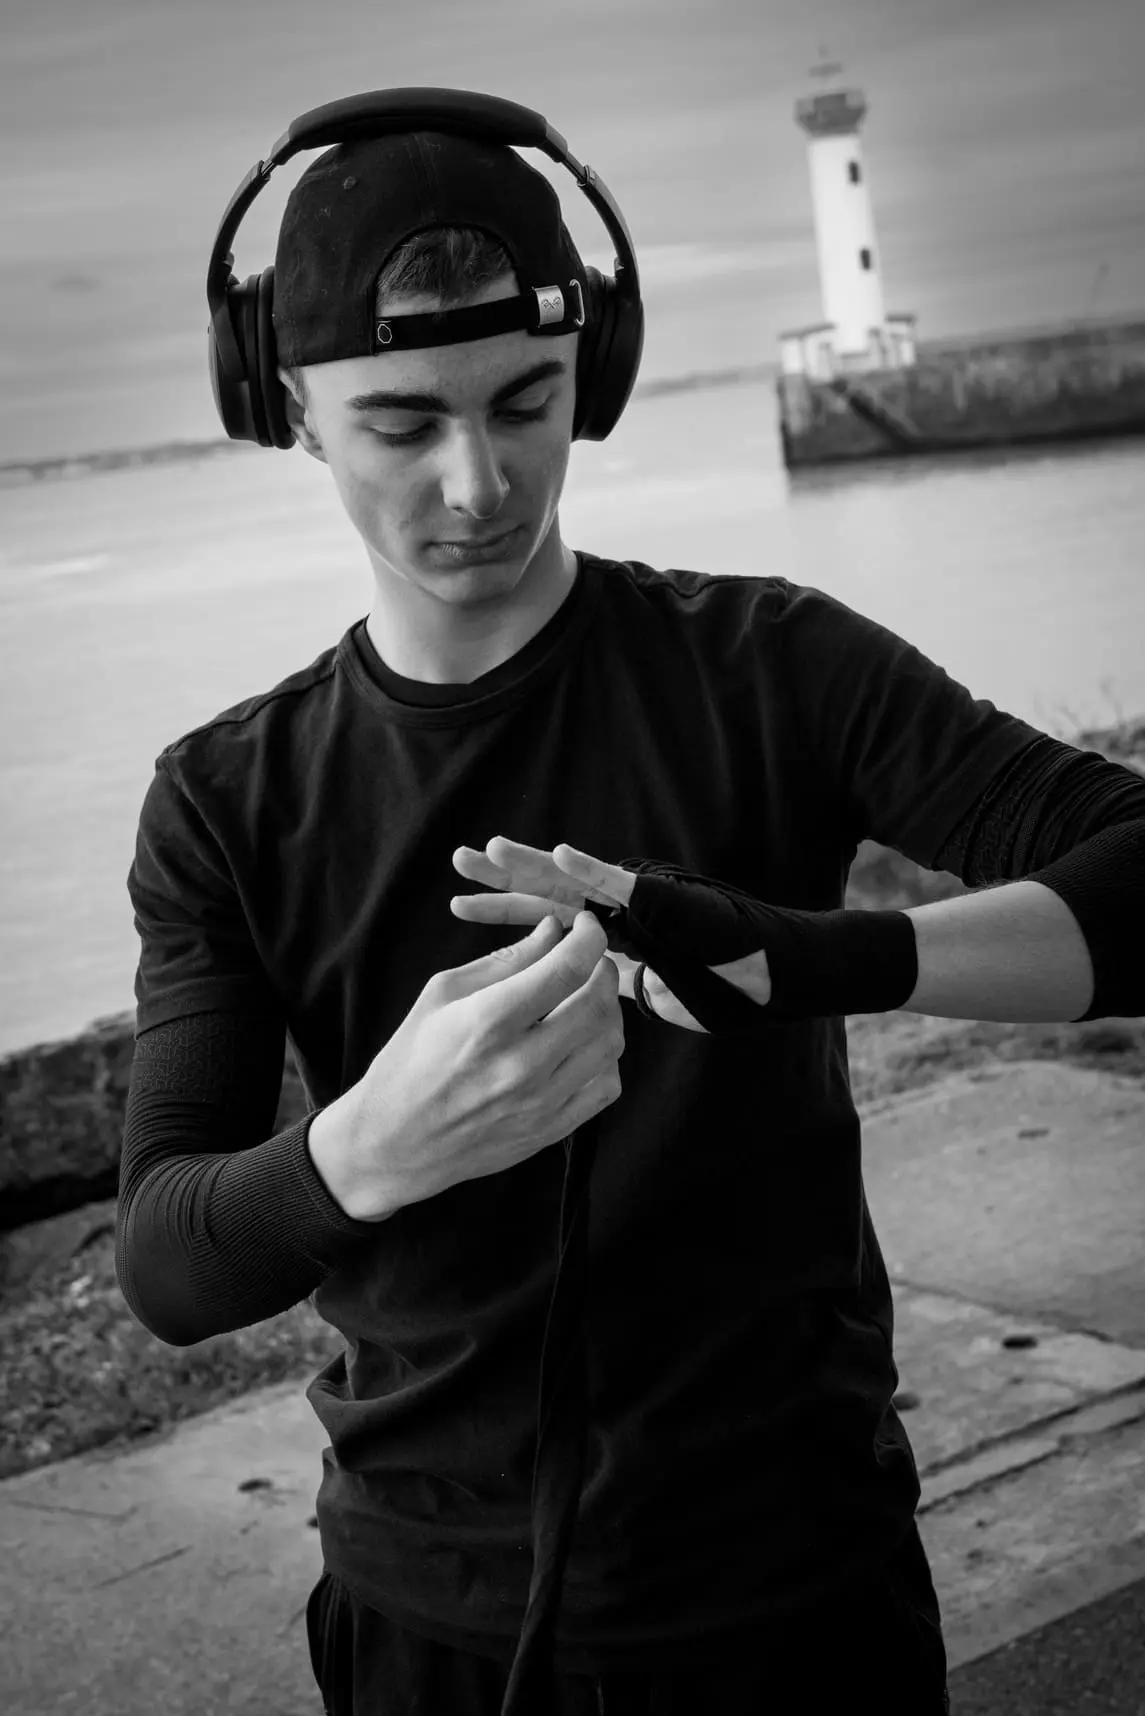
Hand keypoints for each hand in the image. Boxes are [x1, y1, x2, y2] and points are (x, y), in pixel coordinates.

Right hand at [320, 912, 624, 1219]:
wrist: (397, 1141)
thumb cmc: (412, 1060)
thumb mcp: (442, 994)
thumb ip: (504, 960)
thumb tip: (554, 931)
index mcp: (488, 1021)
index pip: (567, 968)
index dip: (589, 938)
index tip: (587, 926)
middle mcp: (522, 1063)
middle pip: (598, 1003)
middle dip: (603, 969)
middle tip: (590, 959)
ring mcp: (542, 1102)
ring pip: (612, 1043)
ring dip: (609, 1011)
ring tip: (586, 1000)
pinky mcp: (553, 1129)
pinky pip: (608, 1085)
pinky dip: (606, 1056)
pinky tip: (582, 1045)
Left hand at [450, 837, 718, 1031]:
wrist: (756, 981)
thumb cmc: (705, 984)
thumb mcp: (635, 989)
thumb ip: (603, 986)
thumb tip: (574, 1001)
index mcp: (600, 932)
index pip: (540, 918)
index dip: (502, 908)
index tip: (458, 902)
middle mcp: (611, 912)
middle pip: (545, 892)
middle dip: (502, 877)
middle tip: (458, 860)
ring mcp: (633, 905)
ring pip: (574, 881)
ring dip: (533, 864)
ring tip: (493, 849)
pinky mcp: (660, 903)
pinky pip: (621, 885)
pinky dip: (591, 869)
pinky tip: (560, 853)